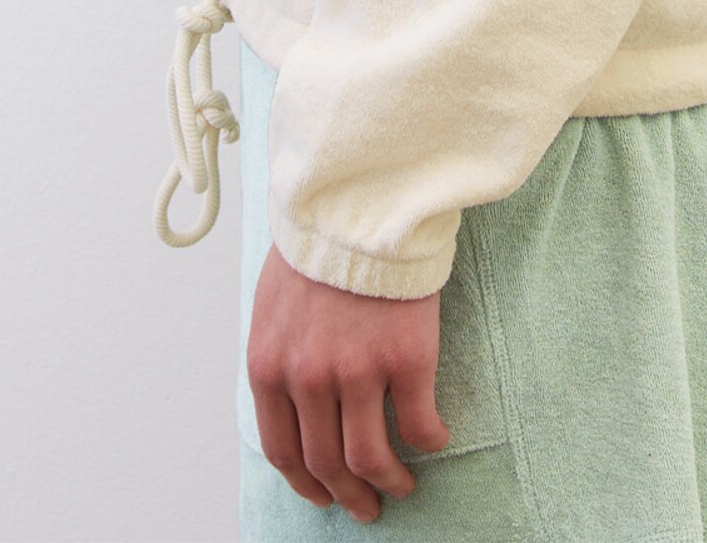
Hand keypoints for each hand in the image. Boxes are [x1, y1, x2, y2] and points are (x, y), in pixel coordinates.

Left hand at [246, 238, 450, 521]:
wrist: (360, 199)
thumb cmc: (317, 245)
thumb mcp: (272, 305)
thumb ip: (280, 358)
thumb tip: (293, 403)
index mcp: (270, 368)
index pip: (283, 450)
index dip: (306, 482)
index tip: (324, 494)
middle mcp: (308, 380)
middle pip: (327, 464)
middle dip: (348, 495)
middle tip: (366, 506)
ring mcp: (358, 372)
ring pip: (371, 459)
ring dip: (388, 482)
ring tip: (401, 485)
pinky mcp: (406, 359)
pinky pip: (420, 424)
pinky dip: (430, 441)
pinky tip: (436, 438)